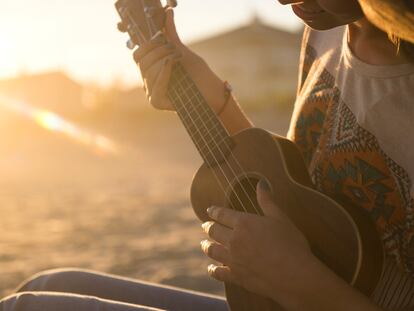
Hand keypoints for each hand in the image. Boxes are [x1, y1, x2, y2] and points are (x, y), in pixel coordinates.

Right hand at [132, 8, 216, 110]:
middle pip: (141, 62)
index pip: (138, 55)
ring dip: (164, 60)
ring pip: (148, 72)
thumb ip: (171, 35)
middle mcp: (149, 83)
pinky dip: (163, 73)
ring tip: (179, 59)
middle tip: (175, 51)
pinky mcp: (157, 103)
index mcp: (151, 70)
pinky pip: (155, 86)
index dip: (147, 44)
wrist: (211, 90)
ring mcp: (152, 93)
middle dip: (158, 51)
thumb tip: (168, 12)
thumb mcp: (181, 51)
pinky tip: (172, 65)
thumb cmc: (198, 73)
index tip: (161, 38)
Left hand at [201, 180, 313, 303]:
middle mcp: (233, 240)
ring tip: (204, 244)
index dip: (214, 211)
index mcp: (244, 223)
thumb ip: (267, 201)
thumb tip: (261, 183)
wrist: (294, 275)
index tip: (209, 211)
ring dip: (206, 246)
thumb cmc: (291, 244)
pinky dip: (213, 269)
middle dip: (208, 227)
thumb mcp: (280, 218)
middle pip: (214, 231)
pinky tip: (212, 268)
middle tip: (205, 226)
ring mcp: (232, 259)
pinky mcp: (235, 276)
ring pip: (212, 250)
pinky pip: (218, 272)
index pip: (222, 214)